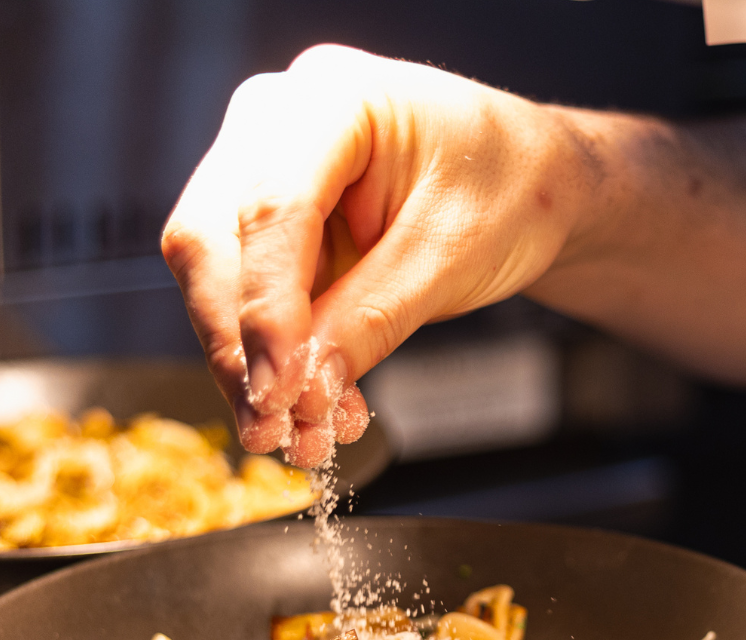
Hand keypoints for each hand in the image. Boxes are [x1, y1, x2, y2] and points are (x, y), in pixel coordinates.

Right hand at [162, 45, 598, 467]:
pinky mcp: (265, 222)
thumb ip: (371, 318)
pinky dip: (273, 359)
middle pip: (212, 239)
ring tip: (298, 437)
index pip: (272, 208)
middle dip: (239, 347)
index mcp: (333, 97)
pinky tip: (309, 408)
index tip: (278, 391)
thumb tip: (299, 392)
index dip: (266, 309)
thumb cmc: (511, 186)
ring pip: (215, 276)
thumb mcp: (454, 255)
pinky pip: (244, 295)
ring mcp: (260, 166)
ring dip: (249, 367)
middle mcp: (276, 121)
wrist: (533, 180)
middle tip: (272, 428)